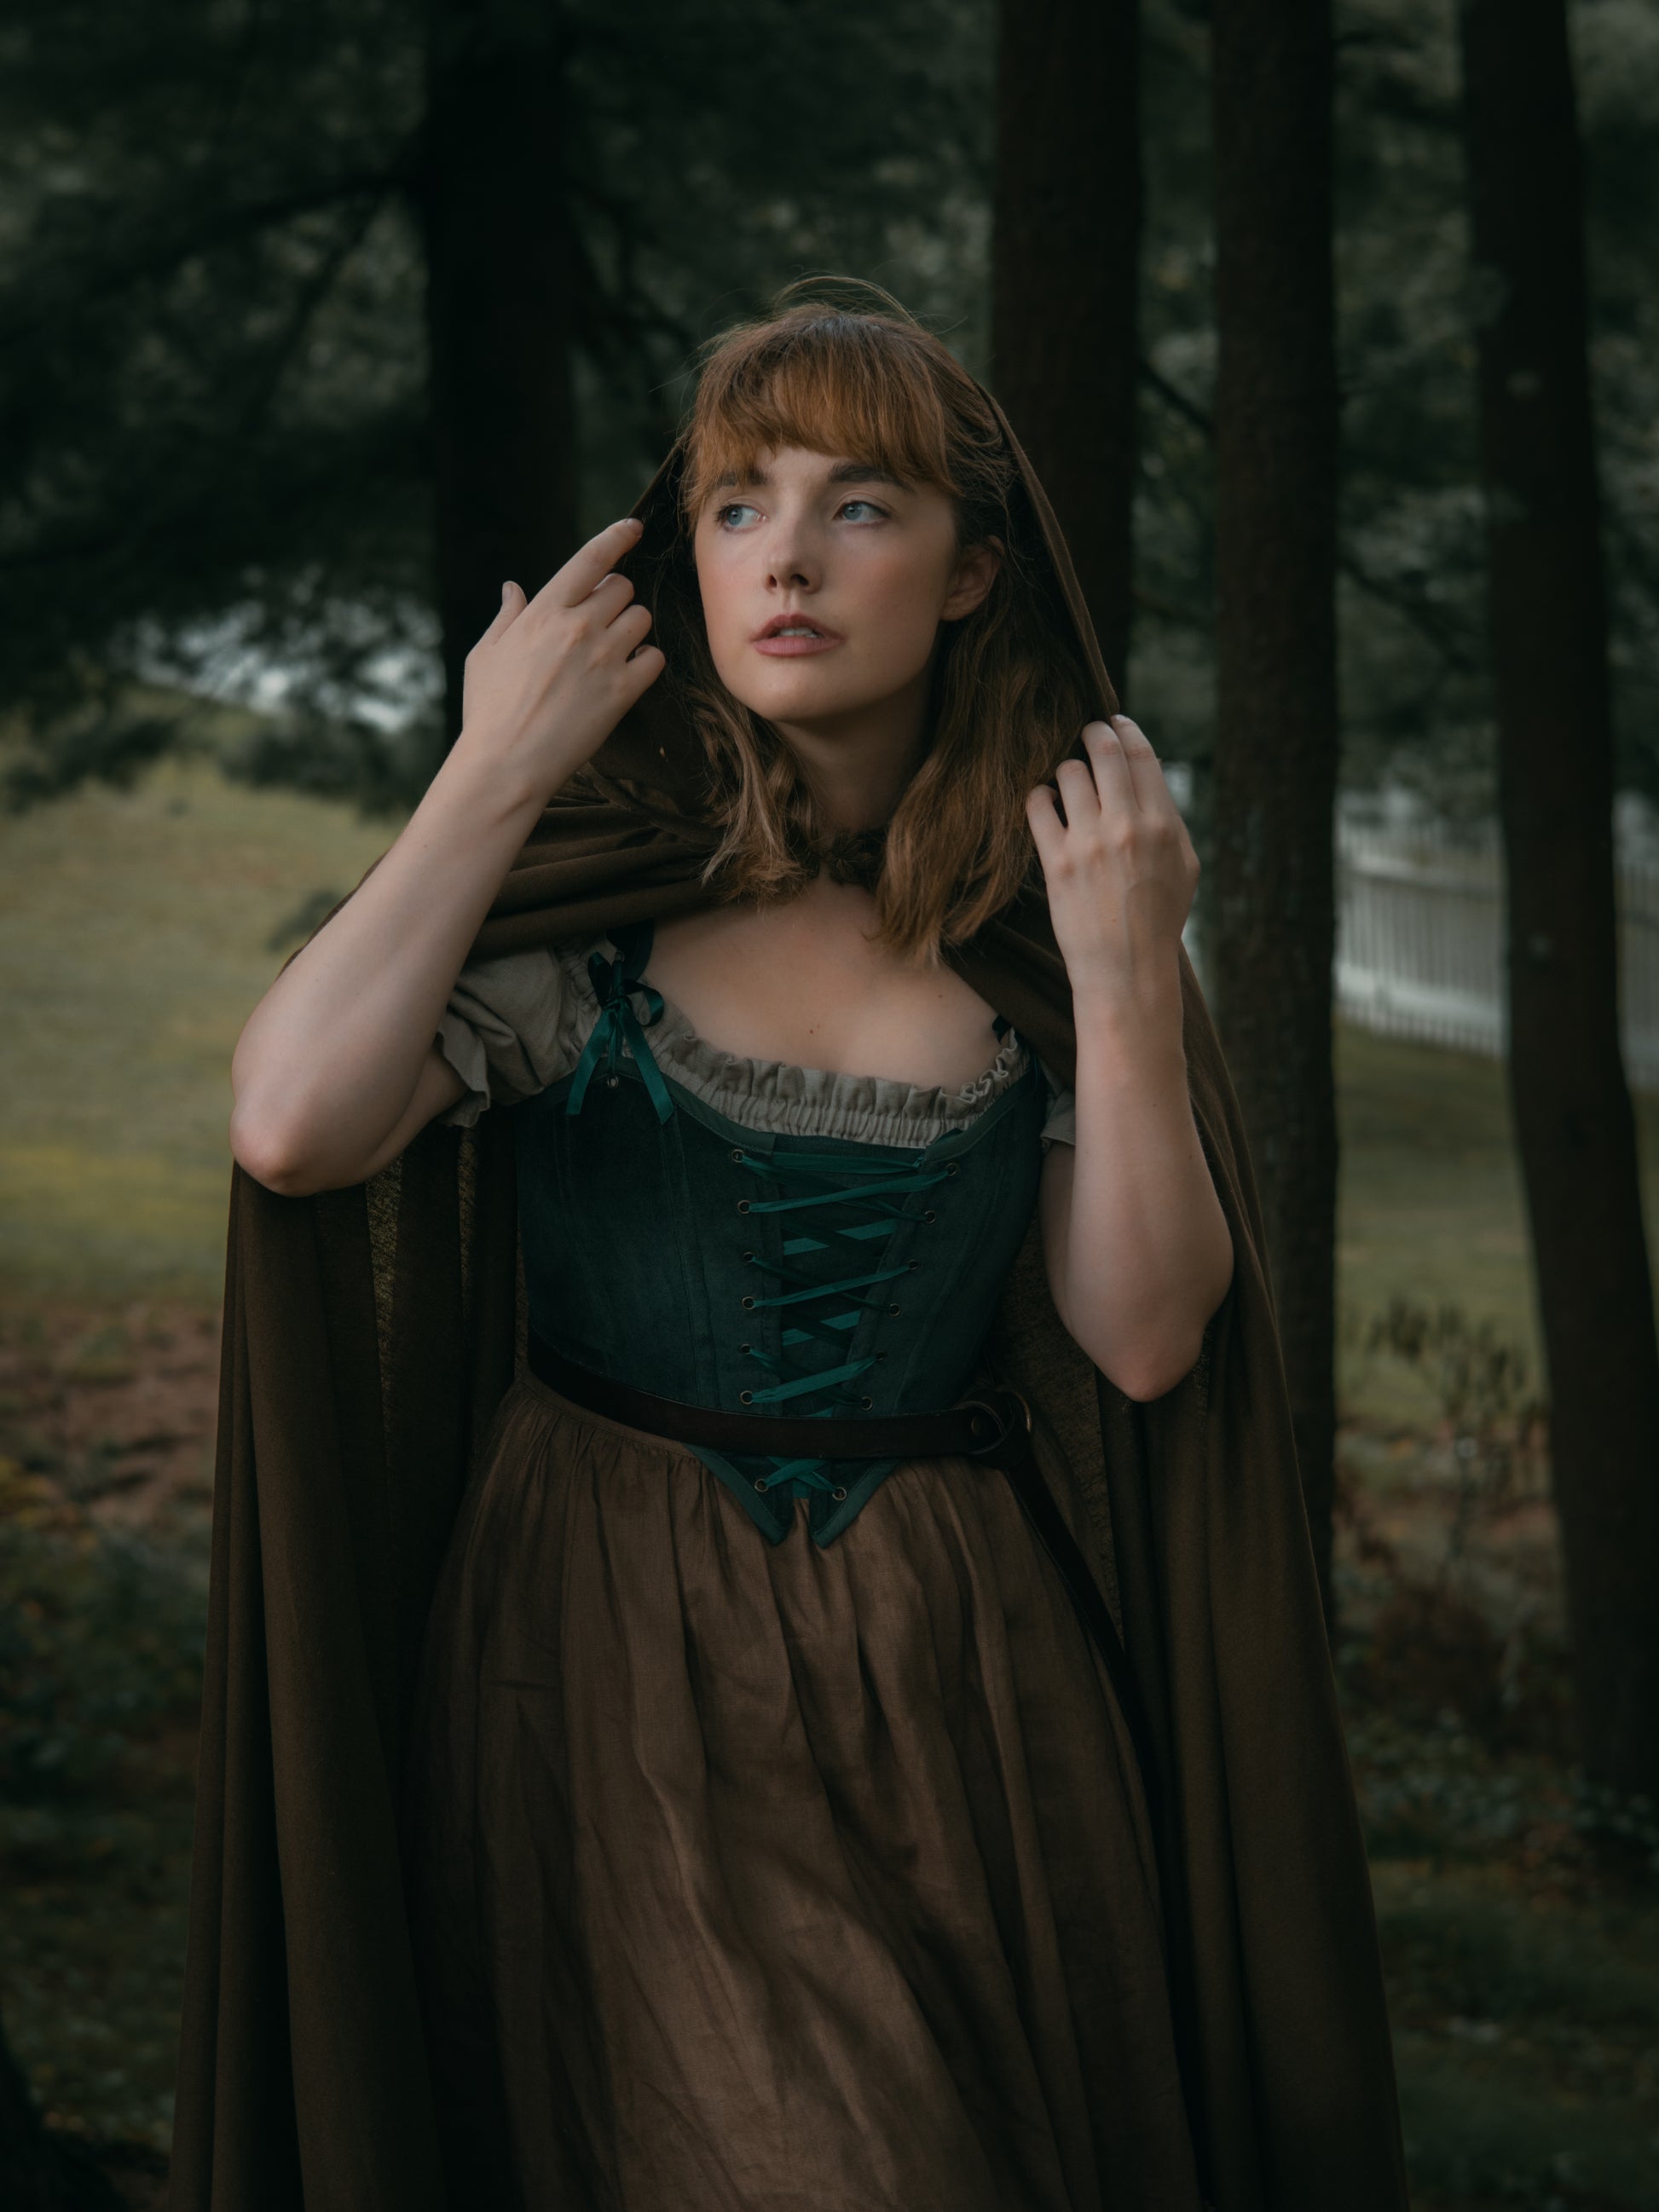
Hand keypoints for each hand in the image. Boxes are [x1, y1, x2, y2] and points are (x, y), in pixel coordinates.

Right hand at [455, 516, 664, 799]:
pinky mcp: (623, 692)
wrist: (506, 763)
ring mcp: (604, 658)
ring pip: (641, 619)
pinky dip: (646, 664)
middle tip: (600, 624)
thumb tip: (513, 588)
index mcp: (544, 611)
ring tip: (611, 653)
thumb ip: (507, 617)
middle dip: (615, 601)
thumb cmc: (489, 710)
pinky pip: (655, 659)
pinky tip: (627, 677)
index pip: (591, 559)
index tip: (633, 528)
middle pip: (622, 589)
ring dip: (631, 631)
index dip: (617, 537)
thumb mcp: (485, 655)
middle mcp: (578, 626)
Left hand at [1025, 714, 1198, 1004]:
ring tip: (1066, 786)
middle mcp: (1126, 826)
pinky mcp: (1057, 862)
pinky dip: (1039, 798)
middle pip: (1103, 751)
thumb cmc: (1159, 920)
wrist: (1127, 969)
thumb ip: (1170, 821)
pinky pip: (1037, 806)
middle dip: (1092, 734)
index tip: (1113, 721)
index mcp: (1162, 823)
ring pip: (1068, 773)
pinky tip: (1045, 806)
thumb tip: (1149, 783)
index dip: (1124, 730)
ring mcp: (1089, 842)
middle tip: (1085, 735)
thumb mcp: (1184, 867)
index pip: (1140, 755)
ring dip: (1066, 772)